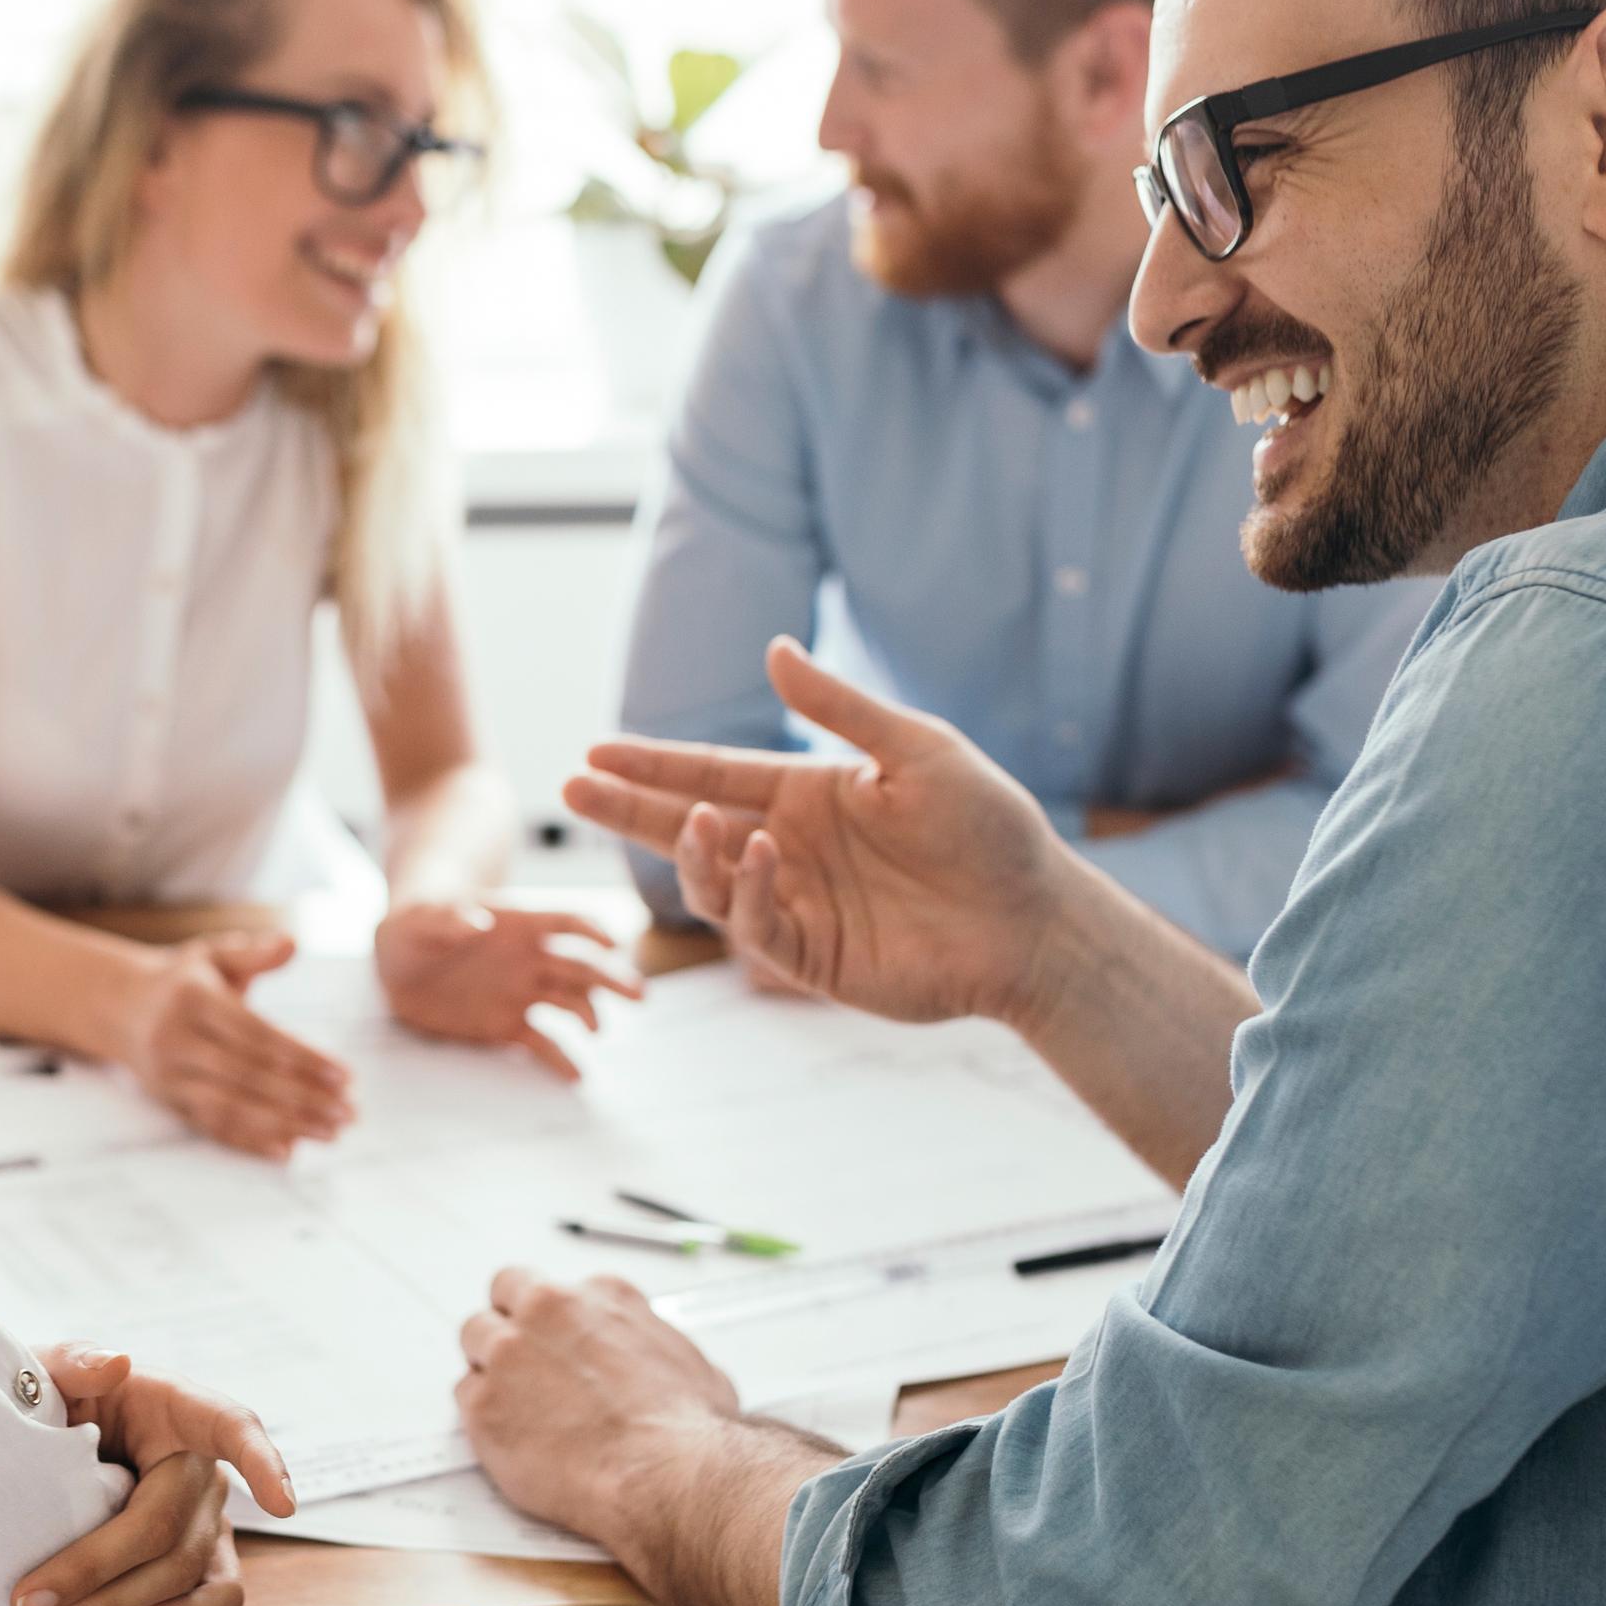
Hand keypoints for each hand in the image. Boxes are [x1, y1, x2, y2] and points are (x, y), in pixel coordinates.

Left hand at [8, 1343, 297, 1605]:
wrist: (52, 1445)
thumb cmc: (61, 1403)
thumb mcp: (54, 1371)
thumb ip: (74, 1360)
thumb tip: (114, 1363)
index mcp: (176, 1408)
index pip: (232, 1426)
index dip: (262, 1463)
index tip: (282, 1505)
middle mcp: (204, 1465)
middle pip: (168, 1524)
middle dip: (96, 1567)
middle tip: (27, 1603)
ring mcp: (210, 1515)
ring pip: (183, 1571)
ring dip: (116, 1605)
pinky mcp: (203, 1557)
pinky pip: (216, 1597)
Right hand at [115, 930, 353, 1159]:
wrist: (119, 1007)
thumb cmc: (182, 979)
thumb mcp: (212, 954)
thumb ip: (253, 951)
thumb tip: (292, 944)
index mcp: (194, 1000)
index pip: (256, 1035)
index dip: (303, 1058)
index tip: (345, 1076)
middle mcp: (177, 1041)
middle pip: (248, 1077)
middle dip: (304, 1098)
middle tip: (349, 1113)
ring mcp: (170, 1076)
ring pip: (232, 1107)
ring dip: (285, 1125)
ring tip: (330, 1134)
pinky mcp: (170, 1101)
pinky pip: (213, 1126)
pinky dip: (250, 1141)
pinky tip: (288, 1150)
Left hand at [375, 901, 642, 1076]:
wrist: (396, 960)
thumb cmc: (413, 925)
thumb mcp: (419, 918)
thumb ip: (447, 919)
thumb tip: (478, 922)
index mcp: (516, 925)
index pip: (565, 922)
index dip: (591, 929)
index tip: (614, 943)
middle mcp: (529, 958)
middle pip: (581, 965)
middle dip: (612, 978)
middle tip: (639, 995)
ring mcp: (521, 992)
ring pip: (570, 1002)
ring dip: (591, 1014)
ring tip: (596, 1032)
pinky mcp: (506, 1024)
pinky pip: (541, 1043)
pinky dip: (560, 1060)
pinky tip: (577, 1077)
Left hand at [453, 1268, 740, 1545]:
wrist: (666, 1474)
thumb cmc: (687, 1430)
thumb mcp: (692, 1364)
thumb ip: (654, 1346)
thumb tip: (655, 1363)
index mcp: (602, 1295)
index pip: (556, 1288)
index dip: (553, 1321)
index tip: (557, 1345)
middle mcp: (549, 1310)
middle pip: (504, 1295)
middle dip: (510, 1324)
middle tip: (524, 1366)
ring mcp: (510, 1353)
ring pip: (474, 1338)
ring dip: (488, 1365)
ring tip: (514, 1404)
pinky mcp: (484, 1402)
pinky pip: (466, 1395)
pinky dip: (483, 1416)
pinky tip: (513, 1438)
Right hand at [567, 638, 1076, 1025]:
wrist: (1034, 918)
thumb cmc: (989, 827)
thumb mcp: (916, 748)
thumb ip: (839, 707)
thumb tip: (772, 648)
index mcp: (811, 794)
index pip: (714, 773)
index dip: (655, 764)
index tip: (597, 749)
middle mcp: (792, 848)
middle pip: (689, 826)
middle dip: (629, 809)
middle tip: (571, 788)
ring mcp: (797, 904)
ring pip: (710, 880)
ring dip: (688, 850)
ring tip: (688, 818)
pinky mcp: (812, 957)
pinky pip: (755, 924)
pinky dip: (745, 889)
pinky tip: (758, 849)